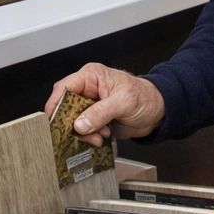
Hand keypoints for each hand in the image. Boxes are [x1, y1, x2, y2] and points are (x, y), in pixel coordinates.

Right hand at [43, 62, 165, 147]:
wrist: (158, 111)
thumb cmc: (145, 97)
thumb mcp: (124, 102)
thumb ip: (100, 112)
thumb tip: (80, 124)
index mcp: (91, 76)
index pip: (64, 88)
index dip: (56, 104)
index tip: (55, 121)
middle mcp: (87, 89)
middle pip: (64, 107)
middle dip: (73, 123)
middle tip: (84, 133)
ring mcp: (90, 105)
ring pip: (72, 121)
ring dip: (83, 132)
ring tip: (100, 135)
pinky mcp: (94, 119)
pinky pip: (82, 130)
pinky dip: (89, 136)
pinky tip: (102, 136)